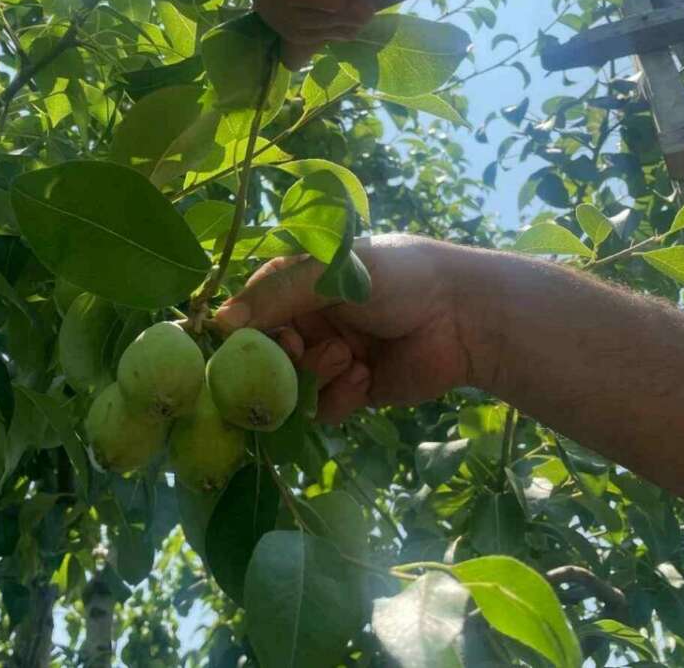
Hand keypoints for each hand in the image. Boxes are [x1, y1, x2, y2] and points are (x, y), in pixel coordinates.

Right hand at [213, 235, 479, 423]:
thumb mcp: (331, 275)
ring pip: (292, 385)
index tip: (248, 340)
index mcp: (299, 283)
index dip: (246, 330)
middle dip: (282, 359)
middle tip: (300, 352)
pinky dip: (337, 397)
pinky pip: (322, 408)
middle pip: (266, 355)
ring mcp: (329, 356)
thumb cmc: (400, 278)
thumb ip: (275, 297)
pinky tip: (364, 377)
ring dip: (315, 377)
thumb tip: (219, 323)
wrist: (464, 316)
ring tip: (348, 360)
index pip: (250, 312)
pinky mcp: (352, 389)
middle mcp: (309, 319)